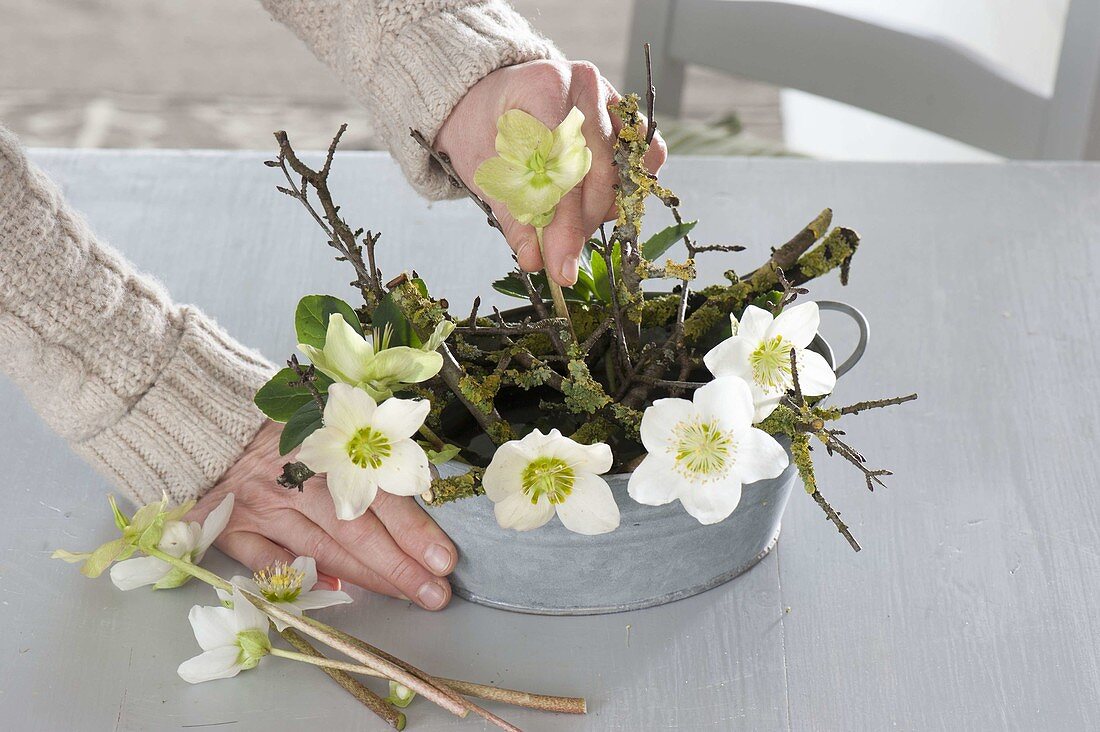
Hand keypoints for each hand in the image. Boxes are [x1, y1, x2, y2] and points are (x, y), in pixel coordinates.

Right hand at [186, 421, 456, 609]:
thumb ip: (368, 452)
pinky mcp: (234, 529)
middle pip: (356, 531)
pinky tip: (334, 593)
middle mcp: (296, 481)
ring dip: (368, 579)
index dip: (414, 530)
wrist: (213, 423)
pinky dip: (298, 578)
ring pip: (322, 551)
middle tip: (436, 593)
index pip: (379, 495)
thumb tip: (417, 485)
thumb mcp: (331, 423)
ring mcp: (263, 508)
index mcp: (326, 449)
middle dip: (400, 567)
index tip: (444, 559)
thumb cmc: (288, 427)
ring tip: (409, 596)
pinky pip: (269, 563)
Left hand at [435, 59, 666, 286]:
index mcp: (543, 88)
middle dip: (582, 222)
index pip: (563, 164)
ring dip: (605, 206)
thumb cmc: (485, 131)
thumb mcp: (487, 172)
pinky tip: (597, 201)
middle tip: (561, 255)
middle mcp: (585, 87)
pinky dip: (627, 186)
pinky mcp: (626, 113)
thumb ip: (514, 216)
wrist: (490, 98)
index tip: (560, 266)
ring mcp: (610, 97)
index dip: (564, 221)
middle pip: (600, 169)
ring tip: (573, 222)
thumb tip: (534, 260)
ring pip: (629, 166)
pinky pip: (647, 154)